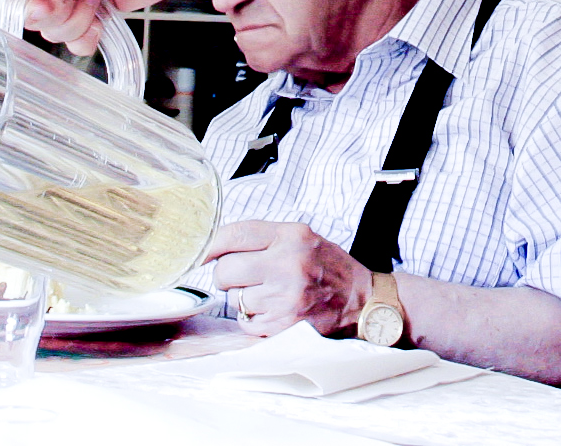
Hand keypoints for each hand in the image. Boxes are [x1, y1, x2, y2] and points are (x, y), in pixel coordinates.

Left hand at [203, 220, 372, 337]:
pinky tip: (274, 309)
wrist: (360, 300)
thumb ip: (262, 238)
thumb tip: (215, 246)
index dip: (210, 244)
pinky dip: (254, 318)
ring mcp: (285, 298)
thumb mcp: (301, 237)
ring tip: (269, 293)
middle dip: (227, 275)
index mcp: (291, 237)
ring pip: (235, 298)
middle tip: (243, 275)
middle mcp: (288, 265)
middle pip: (225, 270)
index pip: (235, 235)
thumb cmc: (327, 267)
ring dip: (244, 298)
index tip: (200, 251)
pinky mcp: (284, 325)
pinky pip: (246, 322)